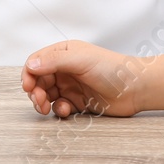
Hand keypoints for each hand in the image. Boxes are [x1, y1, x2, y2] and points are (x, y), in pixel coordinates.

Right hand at [22, 40, 148, 117]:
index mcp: (64, 53)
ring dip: (43, 102)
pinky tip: (66, 109)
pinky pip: (59, 106)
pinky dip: (58, 110)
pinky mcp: (78, 101)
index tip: (28, 86)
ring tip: (46, 108)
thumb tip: (31, 65)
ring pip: (46, 95)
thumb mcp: (80, 60)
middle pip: (38, 81)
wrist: (134, 88)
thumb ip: (54, 61)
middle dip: (35, 91)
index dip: (29, 74)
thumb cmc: (112, 68)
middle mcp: (65, 68)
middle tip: (39, 101)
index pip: (37, 62)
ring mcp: (71, 86)